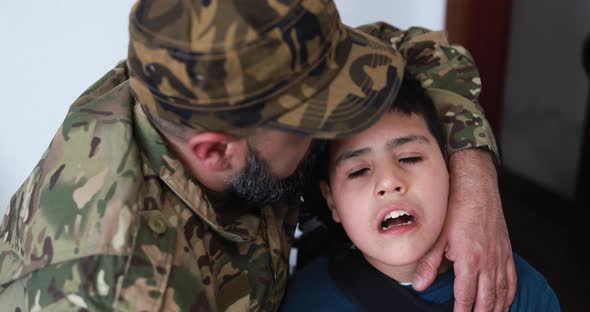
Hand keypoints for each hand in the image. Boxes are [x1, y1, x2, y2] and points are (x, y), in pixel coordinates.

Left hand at [412, 149, 515, 311]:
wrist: (476, 187)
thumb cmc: (456, 208)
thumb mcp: (437, 236)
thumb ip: (429, 264)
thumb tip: (419, 284)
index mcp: (469, 260)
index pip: (466, 296)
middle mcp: (488, 261)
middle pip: (487, 300)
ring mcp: (500, 256)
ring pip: (502, 292)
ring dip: (496, 308)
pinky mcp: (506, 250)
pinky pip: (511, 278)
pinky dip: (509, 293)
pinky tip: (506, 301)